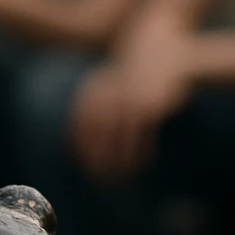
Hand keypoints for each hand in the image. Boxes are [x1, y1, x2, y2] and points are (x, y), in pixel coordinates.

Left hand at [70, 39, 194, 180]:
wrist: (164, 53)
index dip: (80, 150)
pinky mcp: (150, 108)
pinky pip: (142, 138)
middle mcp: (109, 96)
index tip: (84, 168)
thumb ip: (88, 112)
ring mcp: (130, 102)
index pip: (80, 126)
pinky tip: (140, 167)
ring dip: (119, 163)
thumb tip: (70, 145)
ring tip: (121, 179)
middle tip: (100, 180)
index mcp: (93, 90)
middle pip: (96, 136)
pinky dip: (140, 155)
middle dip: (97, 161)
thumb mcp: (105, 88)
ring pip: (119, 140)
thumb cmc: (131, 78)